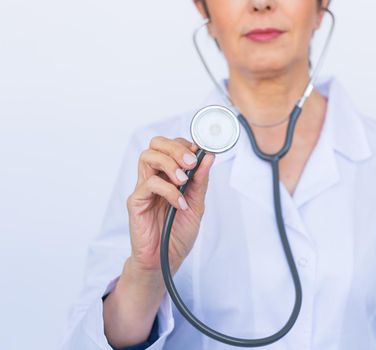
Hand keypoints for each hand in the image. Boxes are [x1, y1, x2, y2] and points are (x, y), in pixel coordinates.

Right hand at [127, 136, 214, 274]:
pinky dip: (169, 191)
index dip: (184, 144)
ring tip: (183, 180)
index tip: (200, 153)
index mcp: (168, 175)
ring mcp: (143, 188)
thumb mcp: (197, 204)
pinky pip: (149, 184)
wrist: (166, 260)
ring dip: (169, 164)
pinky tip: (180, 204)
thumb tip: (208, 157)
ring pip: (147, 157)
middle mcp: (154, 177)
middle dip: (175, 148)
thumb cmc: (178, 233)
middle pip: (155, 144)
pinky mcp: (136, 202)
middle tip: (190, 162)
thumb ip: (201, 181)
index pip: (170, 146)